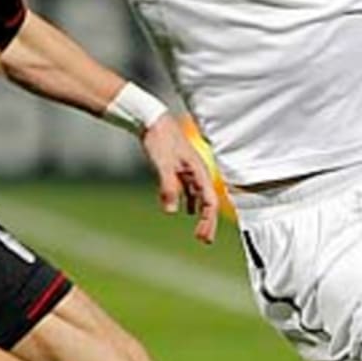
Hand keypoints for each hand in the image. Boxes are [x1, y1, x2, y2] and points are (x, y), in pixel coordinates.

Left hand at [140, 114, 219, 244]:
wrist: (152, 120)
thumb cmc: (161, 138)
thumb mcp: (163, 164)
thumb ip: (168, 187)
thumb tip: (170, 211)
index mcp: (199, 171)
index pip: (209, 202)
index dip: (207, 221)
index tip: (201, 237)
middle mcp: (198, 172)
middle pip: (208, 202)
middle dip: (207, 222)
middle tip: (204, 240)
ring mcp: (190, 171)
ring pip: (200, 197)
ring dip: (201, 215)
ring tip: (199, 231)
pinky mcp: (180, 169)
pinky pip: (190, 190)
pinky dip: (190, 202)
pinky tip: (186, 210)